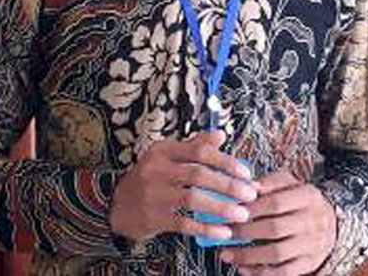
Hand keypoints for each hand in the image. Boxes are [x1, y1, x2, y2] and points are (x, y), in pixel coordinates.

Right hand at [109, 130, 257, 243]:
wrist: (117, 205)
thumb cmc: (150, 178)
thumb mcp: (167, 156)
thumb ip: (194, 146)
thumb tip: (220, 134)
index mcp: (163, 150)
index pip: (199, 151)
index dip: (226, 162)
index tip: (246, 173)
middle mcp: (156, 169)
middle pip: (198, 175)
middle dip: (228, 185)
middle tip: (250, 195)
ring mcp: (153, 194)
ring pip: (193, 199)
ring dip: (221, 207)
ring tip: (242, 214)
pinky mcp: (153, 217)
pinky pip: (184, 224)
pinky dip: (206, 228)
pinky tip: (223, 232)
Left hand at [221, 171, 335, 275]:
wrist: (331, 223)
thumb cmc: (301, 201)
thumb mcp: (292, 183)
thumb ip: (270, 182)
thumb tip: (248, 186)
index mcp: (309, 196)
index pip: (276, 202)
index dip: (251, 208)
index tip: (230, 210)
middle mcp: (313, 221)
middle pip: (274, 228)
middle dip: (245, 232)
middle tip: (224, 232)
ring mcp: (312, 245)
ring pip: (276, 253)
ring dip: (247, 255)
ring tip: (226, 254)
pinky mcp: (309, 264)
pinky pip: (283, 272)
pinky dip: (261, 272)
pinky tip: (243, 268)